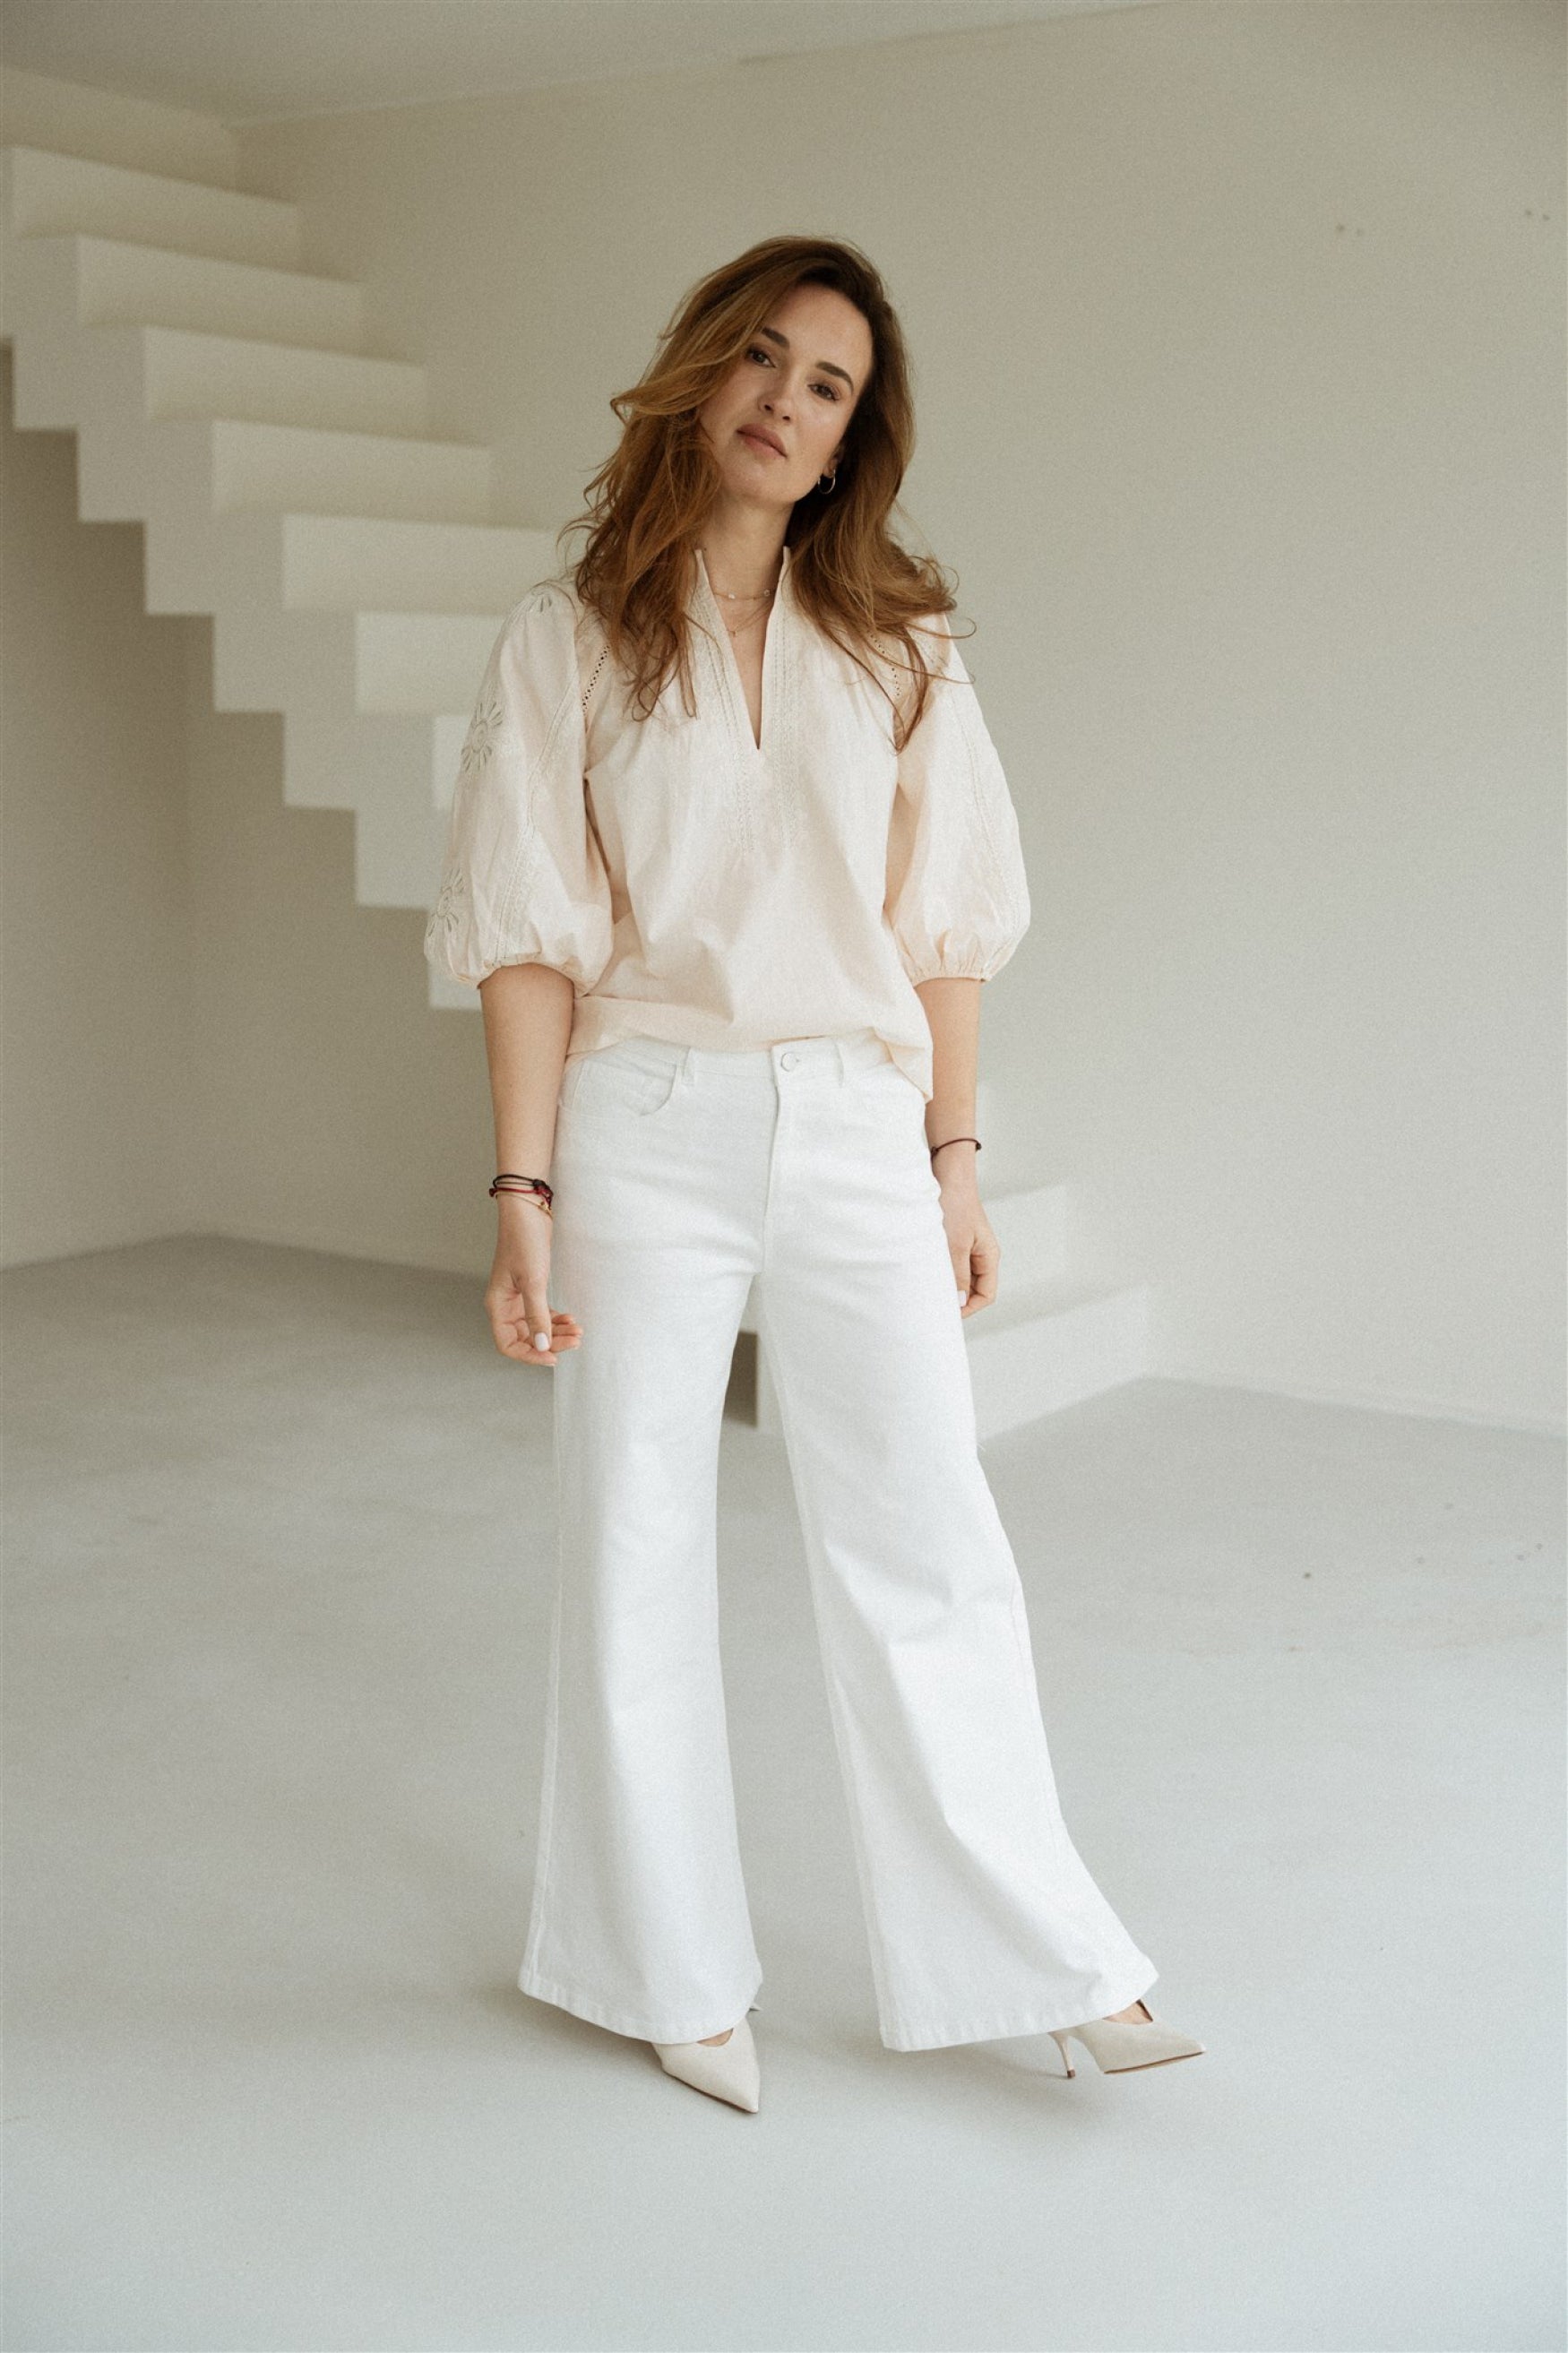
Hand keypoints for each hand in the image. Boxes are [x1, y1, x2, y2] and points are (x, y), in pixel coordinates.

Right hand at [485, 1201, 583, 1366]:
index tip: (553, 1357)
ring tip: (578, 1331)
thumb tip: (542, 1345)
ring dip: (556, 1331)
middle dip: (551, 1341)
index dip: (530, 1354)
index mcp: (497, 1305)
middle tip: (576, 1340)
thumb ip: (537, 1315)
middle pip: (526, 1337)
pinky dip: (556, 1319)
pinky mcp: (530, 1287)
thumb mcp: (533, 1281)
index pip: (508, 1344)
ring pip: (536, 1326)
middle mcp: (505, 1304)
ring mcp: (517, 1297)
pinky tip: (570, 1319)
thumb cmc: (524, 1241)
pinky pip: (542, 1313)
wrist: (529, 1211)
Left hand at [933, 1158, 998, 1318]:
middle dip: (955, 1298)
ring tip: (927, 1286)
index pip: (986, 1294)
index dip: (969, 1308)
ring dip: (945, 1283)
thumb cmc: (955, 1204)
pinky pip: (947, 1264)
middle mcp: (979, 1255)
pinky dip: (938, 1270)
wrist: (945, 1173)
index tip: (947, 1313)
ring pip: (957, 1276)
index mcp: (988, 1256)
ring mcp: (965, 1247)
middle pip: (972, 1289)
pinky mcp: (951, 1240)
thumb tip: (958, 1301)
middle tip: (933, 1305)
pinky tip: (923, 1271)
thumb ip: (958, 1274)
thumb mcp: (955, 1244)